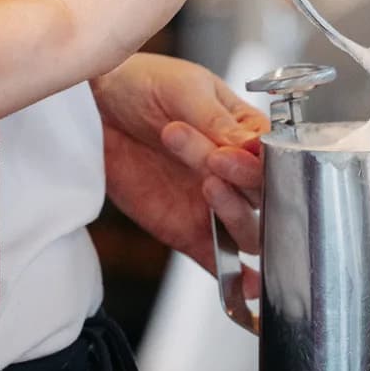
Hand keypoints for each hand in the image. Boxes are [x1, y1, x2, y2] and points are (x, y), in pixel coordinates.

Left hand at [92, 53, 265, 278]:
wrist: (95, 106)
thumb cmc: (142, 84)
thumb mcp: (182, 90)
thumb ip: (217, 122)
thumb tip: (255, 147)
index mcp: (245, 132)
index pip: (274, 159)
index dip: (259, 162)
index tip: (232, 154)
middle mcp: (235, 174)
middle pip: (263, 196)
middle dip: (241, 181)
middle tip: (211, 159)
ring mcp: (213, 205)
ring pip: (247, 231)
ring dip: (233, 213)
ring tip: (204, 182)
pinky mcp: (188, 232)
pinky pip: (220, 263)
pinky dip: (239, 281)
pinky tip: (249, 286)